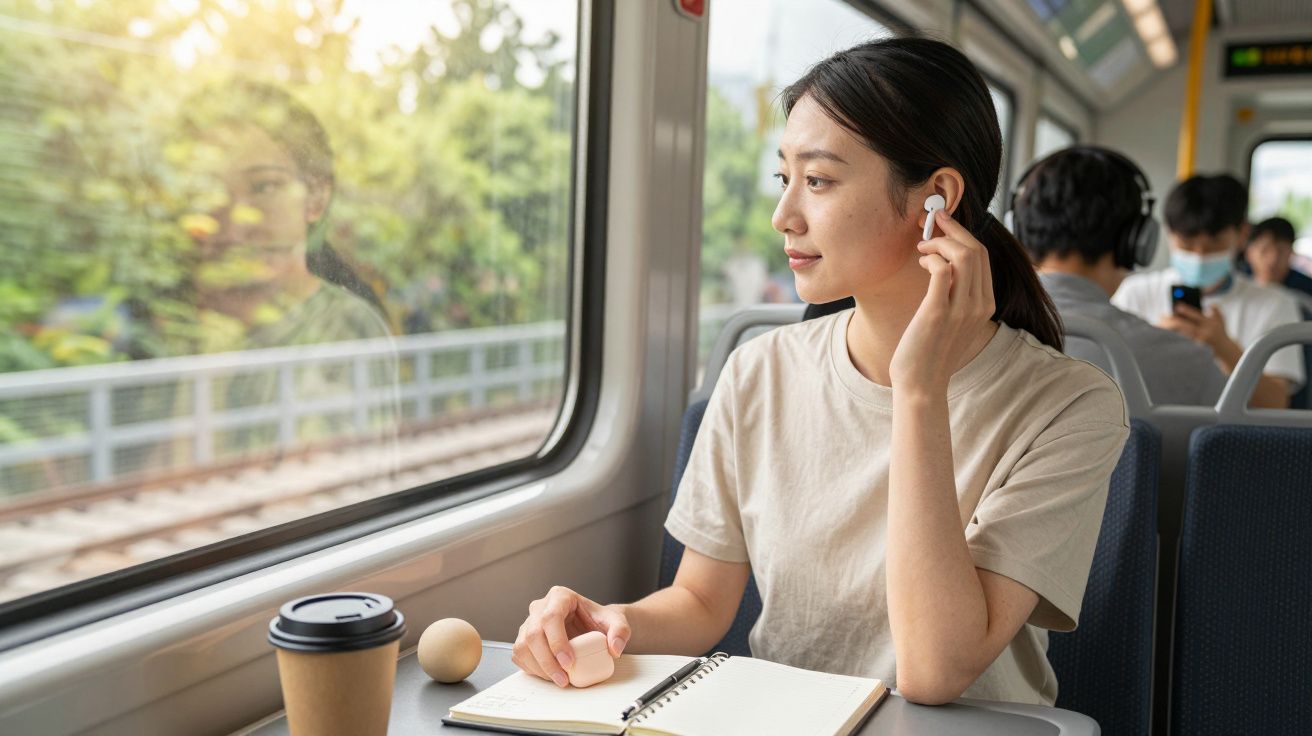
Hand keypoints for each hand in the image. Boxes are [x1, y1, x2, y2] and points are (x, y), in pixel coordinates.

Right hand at [512, 586, 630, 686]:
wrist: (591, 627)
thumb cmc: (599, 621)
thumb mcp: (616, 621)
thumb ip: (620, 631)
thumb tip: (614, 648)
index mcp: (560, 596)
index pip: (551, 617)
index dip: (557, 641)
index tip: (569, 662)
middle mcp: (540, 607)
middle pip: (533, 633)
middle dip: (547, 660)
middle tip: (564, 679)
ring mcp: (529, 622)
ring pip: (523, 646)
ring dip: (539, 668)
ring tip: (560, 680)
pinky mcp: (524, 639)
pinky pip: (520, 656)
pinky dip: (533, 669)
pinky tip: (550, 675)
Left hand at [889, 210, 995, 394]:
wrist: (922, 384)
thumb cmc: (932, 350)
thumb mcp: (954, 320)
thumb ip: (957, 294)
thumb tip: (946, 265)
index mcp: (986, 304)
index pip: (983, 256)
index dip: (963, 234)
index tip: (944, 224)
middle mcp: (979, 304)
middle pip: (976, 249)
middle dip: (953, 229)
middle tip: (932, 222)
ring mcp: (961, 309)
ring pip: (963, 255)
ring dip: (940, 242)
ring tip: (922, 246)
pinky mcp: (938, 312)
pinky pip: (942, 270)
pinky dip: (932, 258)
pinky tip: (921, 261)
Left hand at [1158, 304, 1241, 363]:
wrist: (1224, 350)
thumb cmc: (1219, 332)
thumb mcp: (1220, 319)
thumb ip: (1215, 310)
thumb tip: (1210, 303)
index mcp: (1210, 323)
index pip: (1196, 315)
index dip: (1186, 310)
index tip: (1176, 306)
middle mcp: (1205, 333)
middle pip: (1186, 326)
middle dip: (1174, 320)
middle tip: (1162, 316)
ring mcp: (1199, 342)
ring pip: (1181, 335)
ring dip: (1170, 330)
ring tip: (1160, 325)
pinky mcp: (1194, 349)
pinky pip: (1181, 343)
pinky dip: (1173, 338)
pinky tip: (1164, 335)